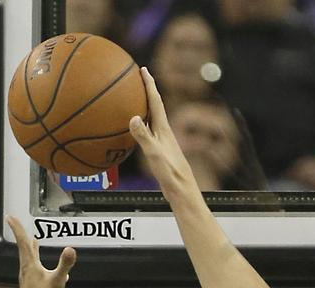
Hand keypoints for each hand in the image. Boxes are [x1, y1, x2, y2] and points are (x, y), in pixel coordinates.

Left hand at [7, 216, 75, 287]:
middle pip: (25, 250)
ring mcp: (28, 281)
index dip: (17, 228)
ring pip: (30, 261)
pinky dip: (40, 267)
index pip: (23, 243)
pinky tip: (50, 274)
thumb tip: (70, 249)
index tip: (10, 217)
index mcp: (30, 267)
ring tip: (35, 245)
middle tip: (19, 227)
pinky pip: (35, 273)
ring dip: (32, 251)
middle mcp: (26, 272)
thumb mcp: (57, 282)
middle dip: (24, 238)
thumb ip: (64, 265)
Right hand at [129, 68, 194, 195]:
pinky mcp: (160, 153)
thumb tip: (133, 118)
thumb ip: (144, 137)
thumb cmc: (171, 174)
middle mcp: (164, 133)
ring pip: (151, 119)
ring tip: (132, 99)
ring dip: (143, 107)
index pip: (155, 101)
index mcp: (164, 129)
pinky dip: (139, 127)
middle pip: (154, 106)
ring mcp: (163, 142)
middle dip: (146, 90)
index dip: (149, 84)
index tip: (142, 69)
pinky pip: (146, 133)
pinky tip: (132, 131)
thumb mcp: (155, 154)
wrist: (182, 192)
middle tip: (136, 77)